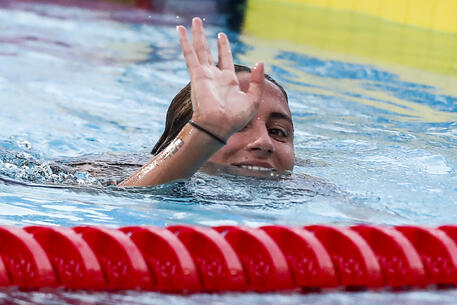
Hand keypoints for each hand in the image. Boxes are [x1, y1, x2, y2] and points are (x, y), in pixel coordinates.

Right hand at [177, 17, 264, 140]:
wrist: (219, 126)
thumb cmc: (236, 118)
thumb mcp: (253, 99)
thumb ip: (257, 81)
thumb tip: (261, 62)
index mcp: (228, 82)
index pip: (224, 59)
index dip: (223, 47)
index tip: (221, 35)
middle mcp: (214, 76)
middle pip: (208, 51)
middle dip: (206, 37)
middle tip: (200, 23)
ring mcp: (205, 75)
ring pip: (199, 50)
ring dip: (196, 35)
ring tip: (194, 20)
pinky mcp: (197, 75)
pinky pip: (190, 54)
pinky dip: (185, 42)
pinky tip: (181, 29)